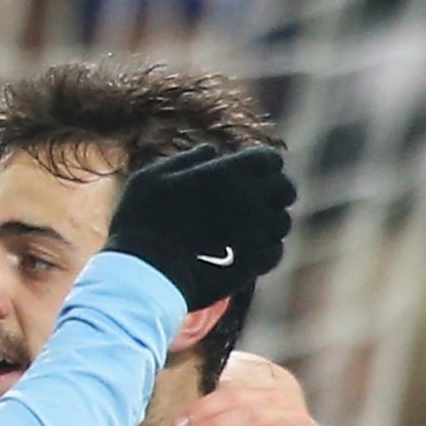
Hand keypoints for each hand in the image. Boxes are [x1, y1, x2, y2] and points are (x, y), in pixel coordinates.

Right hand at [101, 144, 295, 306]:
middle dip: (275, 192)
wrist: (145, 274)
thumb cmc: (141, 222)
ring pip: (281, 223)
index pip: (269, 159)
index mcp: (228, 173)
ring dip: (270, 223)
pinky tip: (248, 252)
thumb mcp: (152, 178)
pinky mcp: (254, 265)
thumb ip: (186, 161)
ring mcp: (256, 234)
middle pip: (285, 189)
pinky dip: (265, 250)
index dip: (263, 164)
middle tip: (257, 201)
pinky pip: (274, 253)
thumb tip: (211, 151)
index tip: (252, 173)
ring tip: (249, 229)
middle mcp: (250, 200)